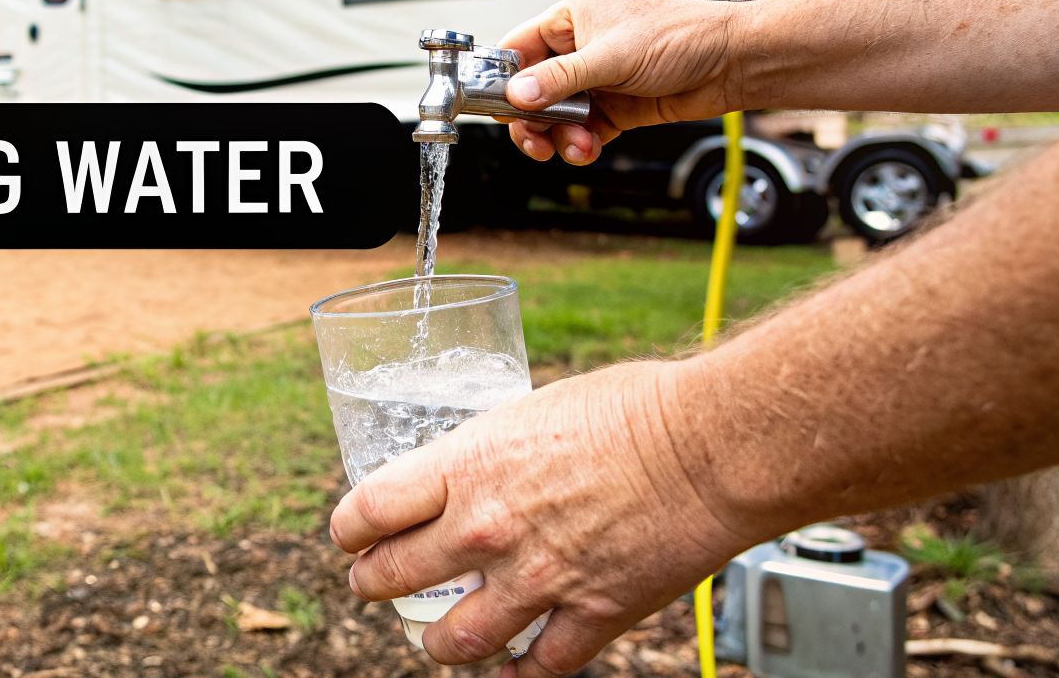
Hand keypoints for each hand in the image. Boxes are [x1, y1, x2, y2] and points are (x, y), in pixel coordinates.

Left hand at [328, 361, 753, 676]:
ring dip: (436, 644)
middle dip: (373, 584)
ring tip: (435, 638)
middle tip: (374, 583)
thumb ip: (495, 448)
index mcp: (466, 466)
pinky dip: (518, 672)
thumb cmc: (636, 407)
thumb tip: (480, 462)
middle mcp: (487, 530)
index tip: (349, 534)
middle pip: (393, 578)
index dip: (347, 528)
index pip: (368, 510)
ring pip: (455, 642)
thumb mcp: (534, 407)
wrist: (711, 447)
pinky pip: (537, 666)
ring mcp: (536, 580)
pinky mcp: (591, 615)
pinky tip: (512, 665)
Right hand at [497, 0, 747, 164]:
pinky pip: (582, 131)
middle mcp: (580, 49)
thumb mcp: (612, 57)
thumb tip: (517, 95)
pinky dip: (580, 144)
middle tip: (533, 139)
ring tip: (575, 146)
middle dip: (530, 118)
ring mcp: (598, 81)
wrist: (732, 62)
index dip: (503, 77)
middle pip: (532, 90)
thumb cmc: (681, 37)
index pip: (519, 48)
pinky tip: (589, 149)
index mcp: (572, 19)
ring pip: (556, 116)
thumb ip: (561, 79)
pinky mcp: (616, 108)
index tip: (495, 106)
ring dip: (558, 136)